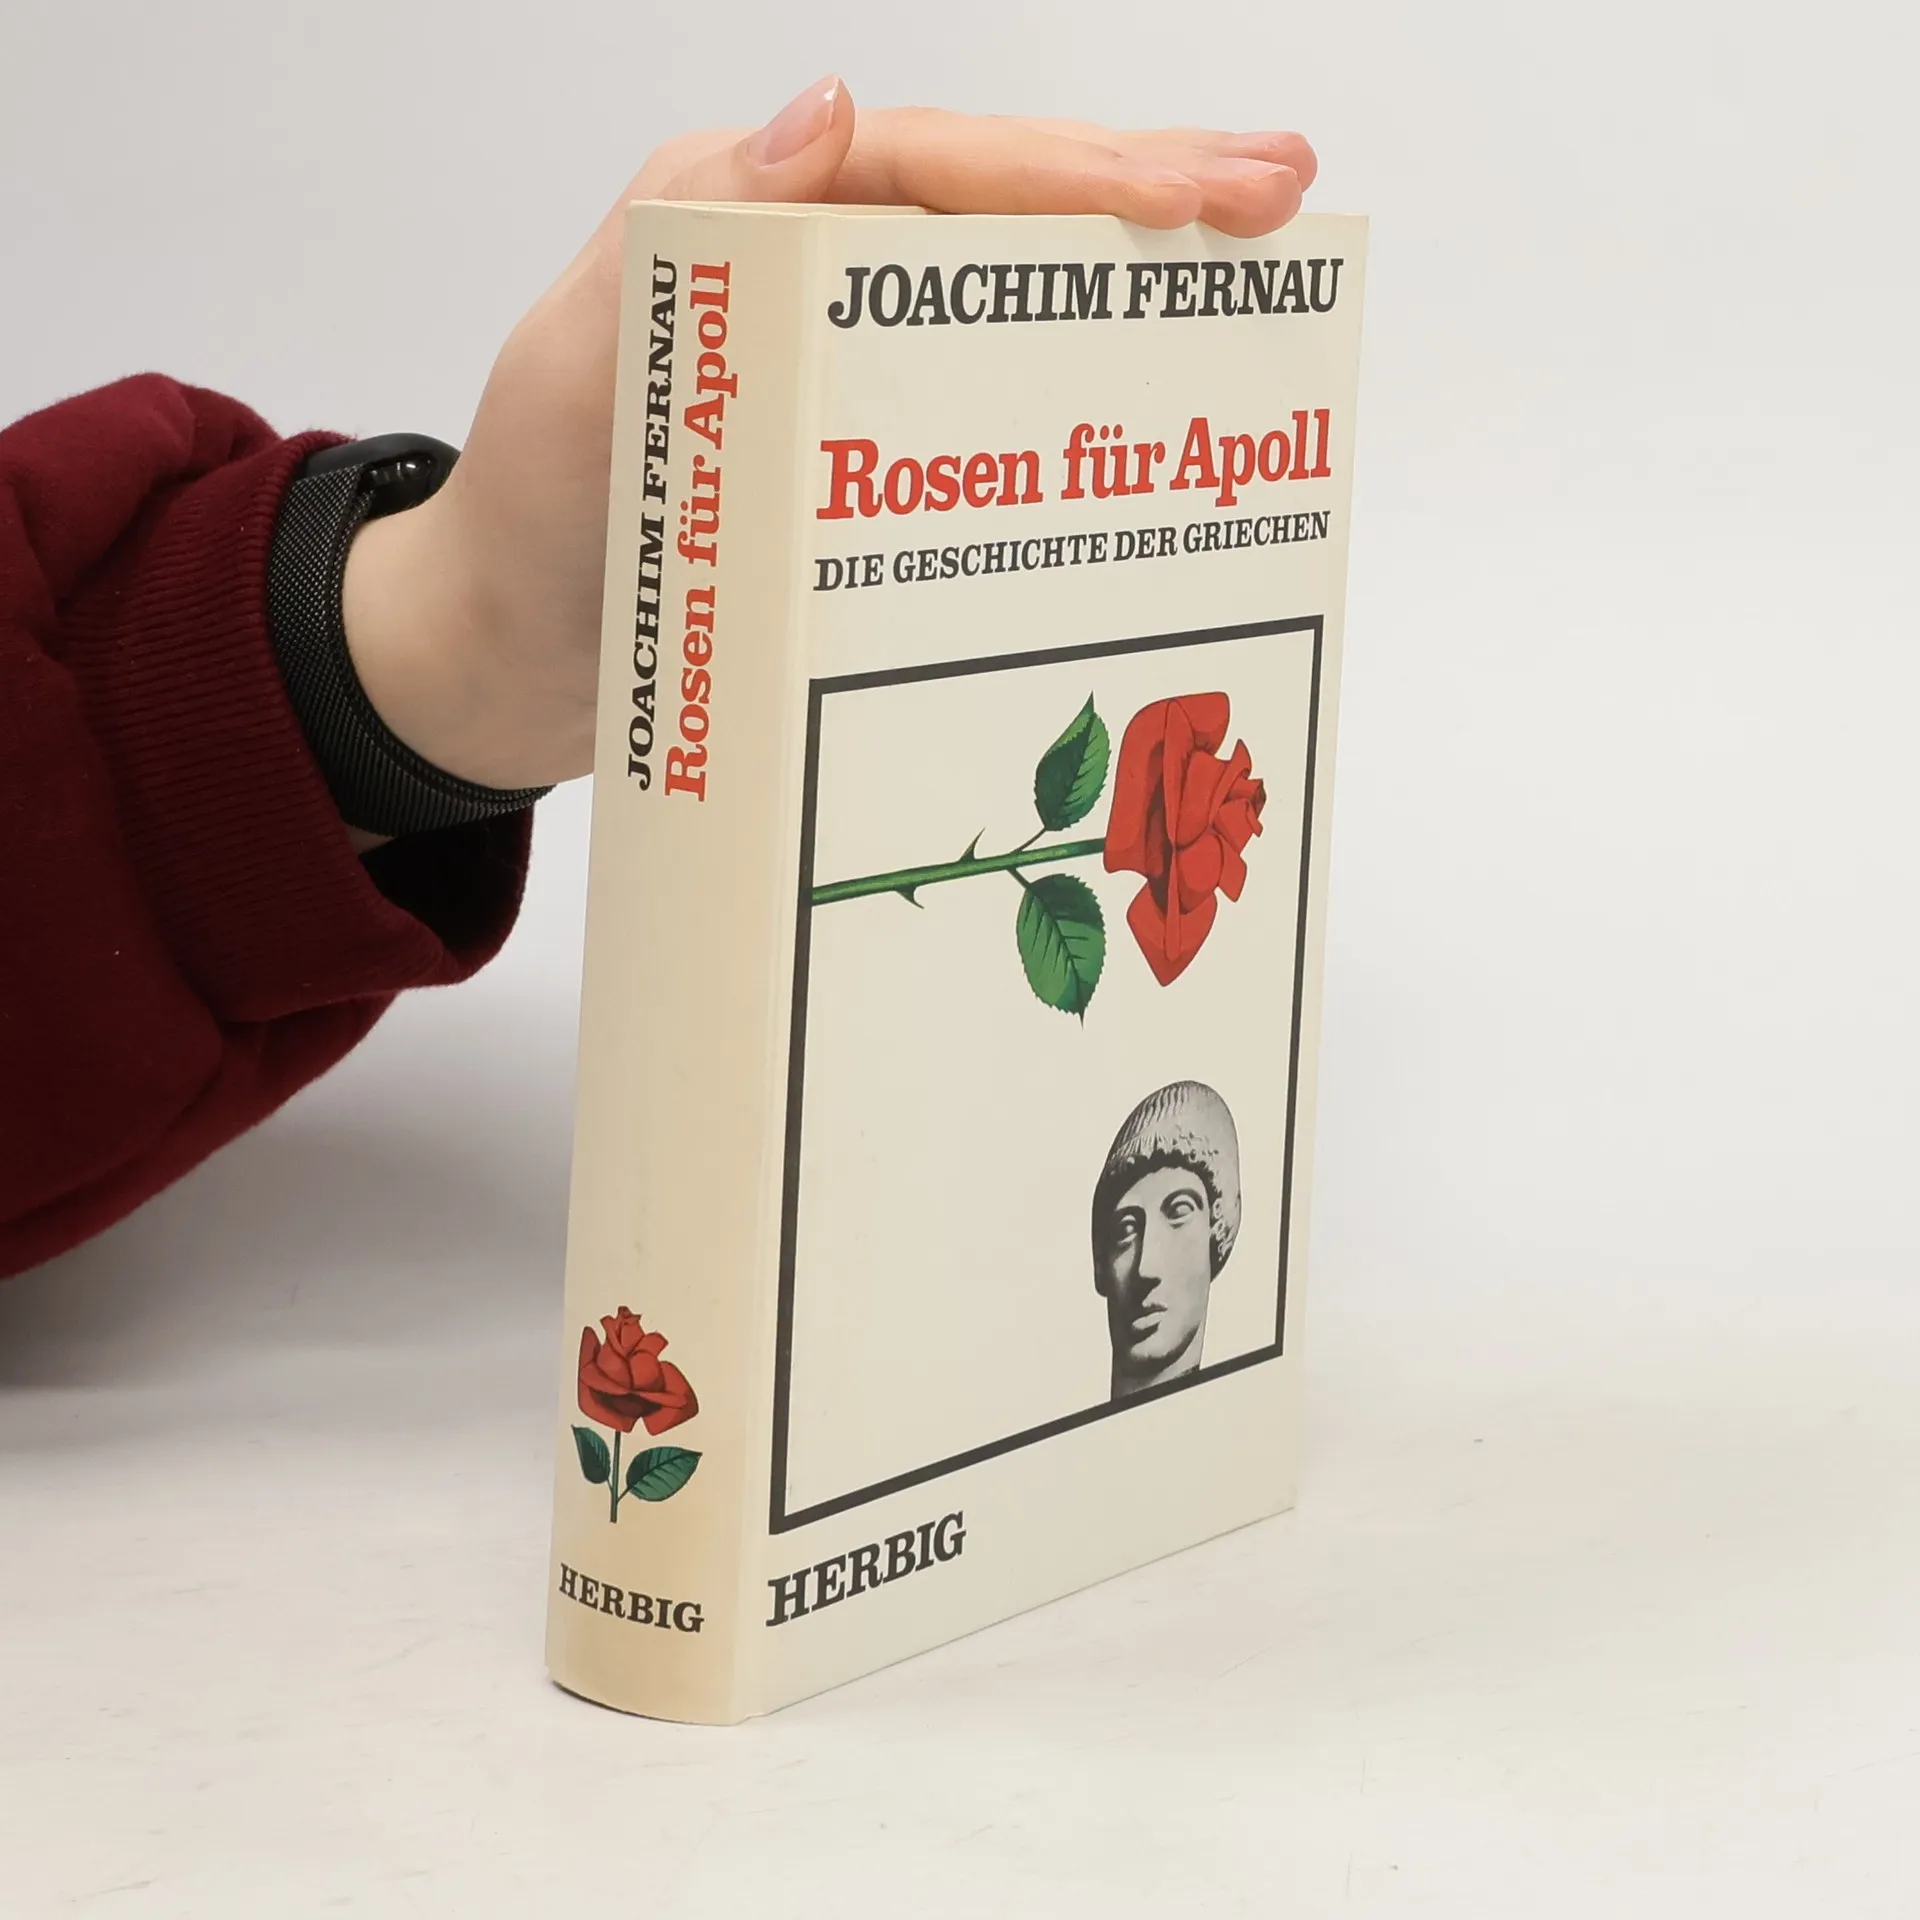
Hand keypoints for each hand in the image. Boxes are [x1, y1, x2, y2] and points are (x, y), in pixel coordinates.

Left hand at [341, 78, 1317, 795]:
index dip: (1075, 174)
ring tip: (1253, 249)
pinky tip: (1145, 364)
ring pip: (1000, 278)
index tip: (1203, 193)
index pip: (931, 167)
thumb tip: (830, 112)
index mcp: (733, 211)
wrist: (507, 660)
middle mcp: (794, 259)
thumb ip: (700, 243)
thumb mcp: (585, 373)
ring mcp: (828, 343)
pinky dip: (1066, 363)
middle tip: (1283, 188)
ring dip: (1127, 262)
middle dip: (1143, 188)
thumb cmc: (532, 524)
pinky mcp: (846, 428)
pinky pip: (973, 376)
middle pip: (991, 202)